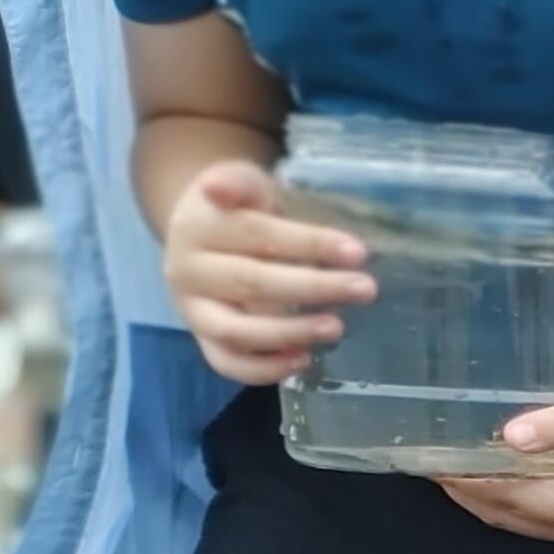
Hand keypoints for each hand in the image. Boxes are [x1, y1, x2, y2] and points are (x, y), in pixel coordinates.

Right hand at [158, 159, 374, 386]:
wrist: (201, 234)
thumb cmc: (240, 208)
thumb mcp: (244, 184)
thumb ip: (240, 183)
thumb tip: (219, 187)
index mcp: (199, 225)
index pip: (258, 235)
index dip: (309, 244)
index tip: (357, 252)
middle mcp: (188, 270)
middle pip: (252, 283)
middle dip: (313, 288)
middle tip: (365, 289)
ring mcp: (192, 309)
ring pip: (235, 330)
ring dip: (289, 332)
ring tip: (337, 327)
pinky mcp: (201, 339)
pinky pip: (226, 363)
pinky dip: (264, 369)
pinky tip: (303, 360)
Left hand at [438, 375, 553, 545]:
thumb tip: (506, 436)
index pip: (516, 499)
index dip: (472, 481)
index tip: (433, 460)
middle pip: (510, 517)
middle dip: (468, 492)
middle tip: (427, 464)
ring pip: (517, 519)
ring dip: (482, 496)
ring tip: (447, 468)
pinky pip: (531, 514)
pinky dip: (503, 496)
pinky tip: (484, 474)